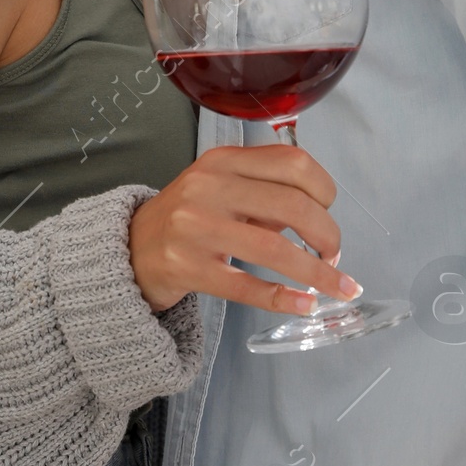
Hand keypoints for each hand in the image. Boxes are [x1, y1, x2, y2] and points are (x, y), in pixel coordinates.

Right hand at [128, 144, 362, 316]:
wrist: (127, 250)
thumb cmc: (186, 218)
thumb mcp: (220, 187)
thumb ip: (265, 192)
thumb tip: (317, 218)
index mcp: (223, 160)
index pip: (293, 163)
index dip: (325, 190)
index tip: (329, 212)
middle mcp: (209, 188)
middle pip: (292, 205)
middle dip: (328, 235)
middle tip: (334, 255)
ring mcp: (196, 229)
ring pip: (274, 249)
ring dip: (317, 272)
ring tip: (338, 286)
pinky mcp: (188, 268)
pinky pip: (247, 286)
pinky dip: (284, 298)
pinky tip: (305, 304)